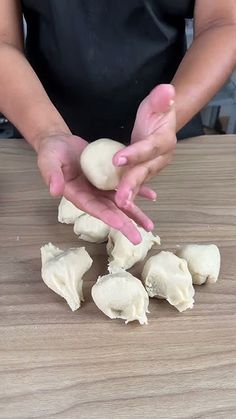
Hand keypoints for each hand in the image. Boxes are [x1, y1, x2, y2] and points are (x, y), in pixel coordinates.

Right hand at [37, 134, 154, 243]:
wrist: (59, 143)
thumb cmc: (51, 153)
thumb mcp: (48, 162)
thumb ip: (51, 176)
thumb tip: (54, 191)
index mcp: (77, 195)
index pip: (94, 208)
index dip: (107, 217)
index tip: (121, 225)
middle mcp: (91, 195)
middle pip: (110, 211)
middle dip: (125, 224)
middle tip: (139, 239)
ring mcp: (100, 188)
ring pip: (121, 203)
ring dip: (135, 214)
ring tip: (149, 226)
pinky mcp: (108, 178)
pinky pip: (125, 185)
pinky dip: (139, 190)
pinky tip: (152, 196)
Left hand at [113, 84, 175, 209]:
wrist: (162, 123)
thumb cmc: (157, 111)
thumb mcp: (157, 102)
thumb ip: (161, 98)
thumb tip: (167, 90)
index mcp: (164, 141)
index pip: (149, 148)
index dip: (135, 154)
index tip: (118, 159)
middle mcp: (161, 158)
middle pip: (145, 171)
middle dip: (132, 184)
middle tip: (120, 198)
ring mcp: (153, 168)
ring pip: (139, 182)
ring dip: (129, 194)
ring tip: (119, 205)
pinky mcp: (144, 173)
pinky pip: (136, 186)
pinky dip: (129, 195)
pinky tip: (120, 206)